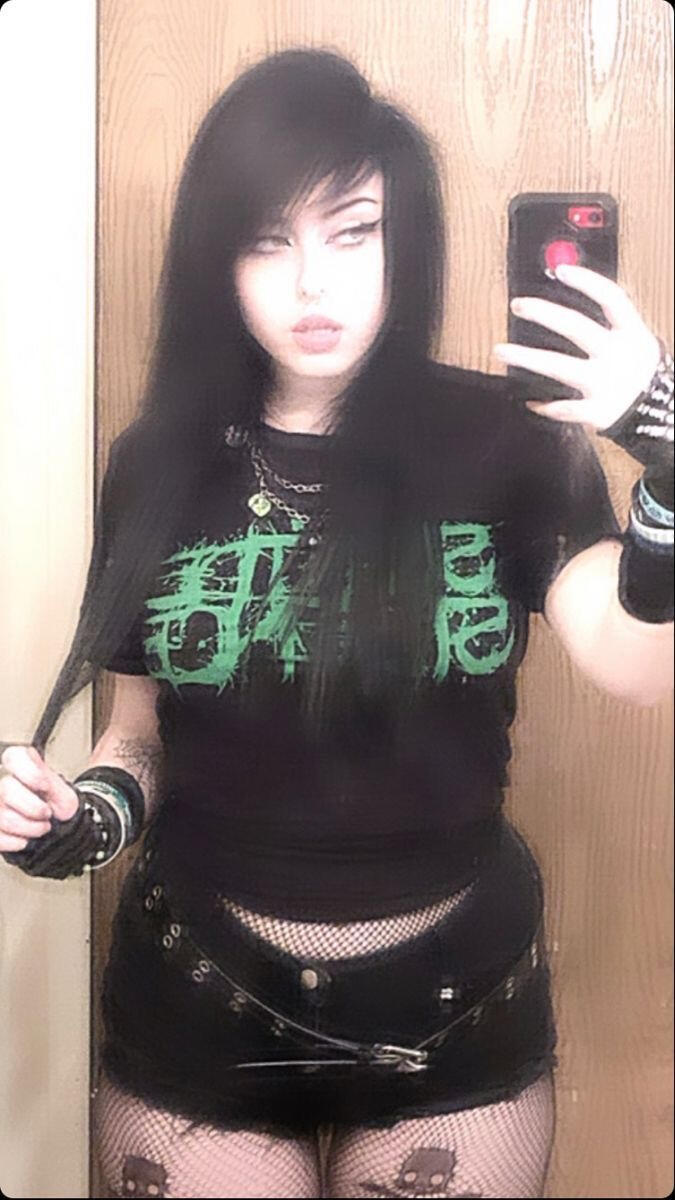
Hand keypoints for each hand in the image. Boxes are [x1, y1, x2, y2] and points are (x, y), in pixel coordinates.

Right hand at [0, 745, 78, 851]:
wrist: (61, 832)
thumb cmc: (60, 808)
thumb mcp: (62, 791)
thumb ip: (45, 773)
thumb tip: (30, 752)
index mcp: (22, 769)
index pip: (12, 757)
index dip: (29, 772)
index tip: (44, 786)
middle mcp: (4, 785)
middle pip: (6, 790)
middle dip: (33, 807)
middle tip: (47, 813)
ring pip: (2, 816)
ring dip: (29, 828)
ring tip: (41, 827)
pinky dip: (15, 842)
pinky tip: (25, 840)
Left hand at [493, 263, 662, 432]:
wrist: (660, 415)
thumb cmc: (641, 374)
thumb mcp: (637, 342)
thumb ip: (610, 323)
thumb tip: (570, 298)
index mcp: (632, 334)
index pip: (610, 298)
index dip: (587, 281)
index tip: (561, 270)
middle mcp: (618, 356)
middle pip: (576, 327)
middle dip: (543, 313)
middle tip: (518, 305)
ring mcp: (606, 384)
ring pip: (559, 367)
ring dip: (525, 358)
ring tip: (500, 351)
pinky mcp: (597, 412)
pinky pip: (563, 408)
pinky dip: (544, 405)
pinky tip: (528, 399)